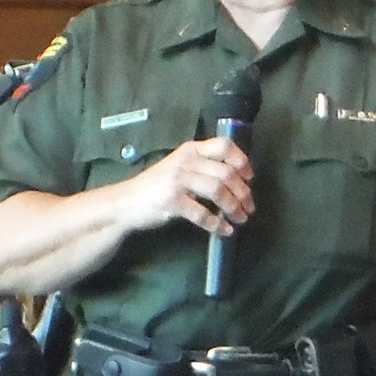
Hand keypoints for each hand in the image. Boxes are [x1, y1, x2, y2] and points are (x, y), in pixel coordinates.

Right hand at [117, 136, 253, 237]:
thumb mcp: (179, 167)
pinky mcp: (172, 200)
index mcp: (190, 149)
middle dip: (243, 192)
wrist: (126, 202)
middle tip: (249, 207)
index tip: (249, 177)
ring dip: (234, 207)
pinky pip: (202, 213)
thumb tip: (236, 179)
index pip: (224, 145)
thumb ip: (203, 167)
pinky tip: (224, 230)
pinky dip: (217, 224)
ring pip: (218, 191)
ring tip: (241, 219)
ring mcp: (178, 179)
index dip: (242, 160)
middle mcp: (186, 160)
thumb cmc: (156, 186)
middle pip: (226, 172)